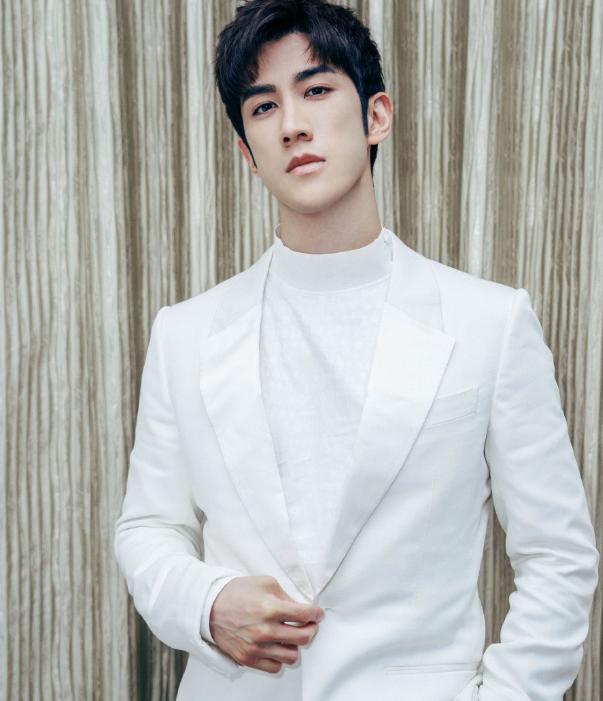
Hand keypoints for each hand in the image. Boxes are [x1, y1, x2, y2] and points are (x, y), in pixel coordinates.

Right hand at [209, 575, 324, 673]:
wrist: (209, 608)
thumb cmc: (237, 593)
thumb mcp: (265, 583)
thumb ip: (286, 596)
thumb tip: (302, 608)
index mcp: (270, 608)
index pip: (305, 614)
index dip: (316, 613)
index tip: (317, 613)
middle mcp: (265, 630)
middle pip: (303, 637)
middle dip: (311, 629)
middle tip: (309, 625)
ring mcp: (256, 647)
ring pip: (292, 656)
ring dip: (295, 645)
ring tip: (291, 636)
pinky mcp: (248, 659)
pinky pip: (275, 667)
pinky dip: (280, 657)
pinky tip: (277, 646)